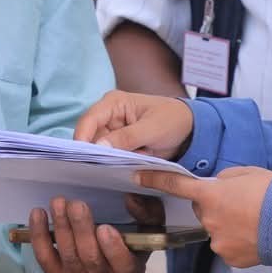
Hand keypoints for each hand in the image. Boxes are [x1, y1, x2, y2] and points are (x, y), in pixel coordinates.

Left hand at [27, 197, 149, 272]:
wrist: (105, 272)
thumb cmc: (129, 244)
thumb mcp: (146, 231)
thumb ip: (147, 213)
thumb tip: (131, 198)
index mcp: (129, 269)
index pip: (123, 264)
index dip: (113, 248)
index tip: (105, 228)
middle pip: (90, 257)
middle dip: (82, 229)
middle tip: (77, 205)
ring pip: (67, 254)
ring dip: (61, 226)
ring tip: (58, 202)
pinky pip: (45, 257)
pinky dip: (39, 235)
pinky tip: (38, 213)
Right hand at [73, 90, 193, 158]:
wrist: (189, 131)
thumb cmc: (172, 120)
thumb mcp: (152, 129)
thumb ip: (127, 137)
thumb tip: (100, 146)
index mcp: (114, 103)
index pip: (89, 119)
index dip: (82, 138)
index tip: (82, 158)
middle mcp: (108, 116)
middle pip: (89, 136)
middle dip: (93, 153)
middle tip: (99, 169)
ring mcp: (112, 131)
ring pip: (97, 149)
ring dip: (104, 160)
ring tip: (114, 169)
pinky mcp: (118, 145)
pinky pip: (108, 157)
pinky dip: (112, 164)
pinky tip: (118, 170)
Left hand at [133, 166, 271, 266]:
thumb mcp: (248, 174)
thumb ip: (225, 179)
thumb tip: (217, 187)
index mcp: (212, 195)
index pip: (176, 186)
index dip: (155, 180)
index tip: (137, 177)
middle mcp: (210, 221)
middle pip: (202, 210)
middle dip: (215, 205)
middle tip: (242, 202)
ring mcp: (219, 243)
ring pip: (216, 229)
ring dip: (228, 224)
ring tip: (254, 220)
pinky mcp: (231, 259)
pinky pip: (227, 246)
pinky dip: (238, 240)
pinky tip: (256, 235)